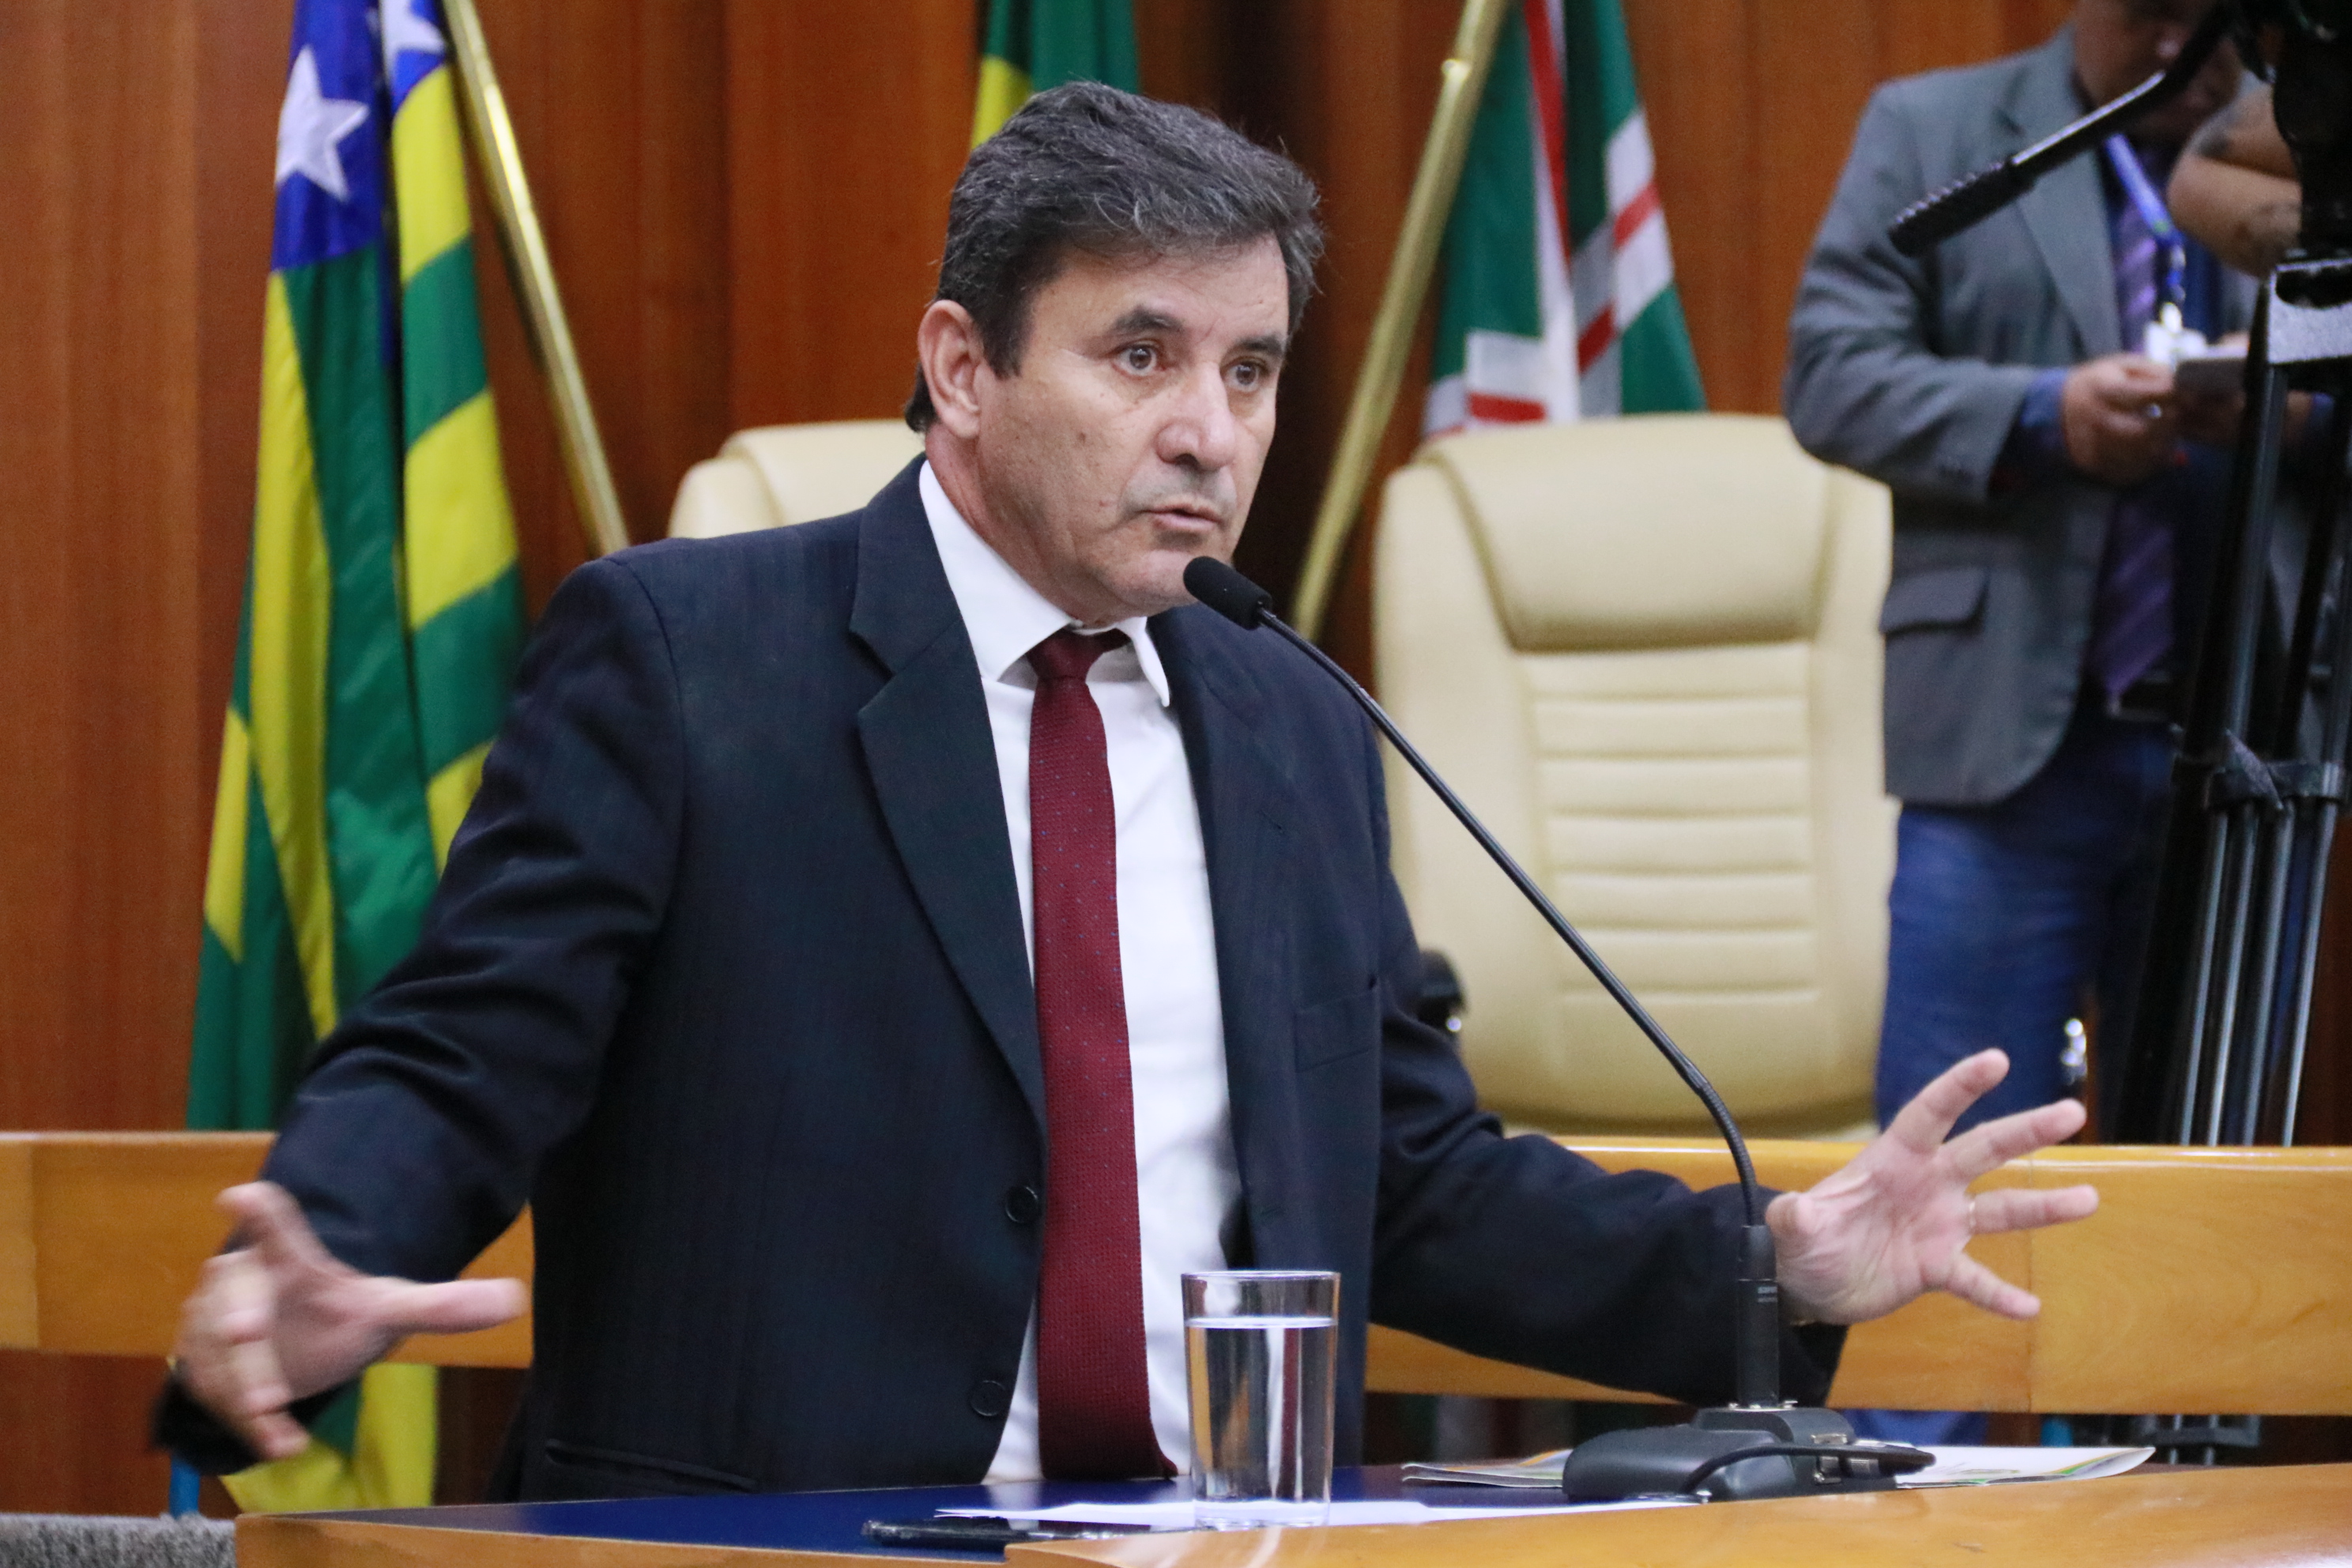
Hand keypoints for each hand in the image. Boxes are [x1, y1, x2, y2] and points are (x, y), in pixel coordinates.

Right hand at [172, 1182, 526, 1459]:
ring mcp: (213, 1332)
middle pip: (236, 1301)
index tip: (241, 1194)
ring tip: (269, 1412)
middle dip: (237, 1319)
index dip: (259, 1211)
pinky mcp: (202, 1374)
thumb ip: (443, 1305)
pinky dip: (248, 1424)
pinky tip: (284, 1443)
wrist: (281, 1354)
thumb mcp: (388, 1310)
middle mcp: (244, 1288)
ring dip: (241, 1385)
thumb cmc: (330, 1317)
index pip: (275, 1229)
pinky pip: (218, 1400)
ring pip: (220, 1359)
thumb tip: (516, 1299)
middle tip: (244, 1334)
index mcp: (288, 1261)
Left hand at [1766, 1050, 2097, 1325]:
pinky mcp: (1938, 1267)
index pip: (1930, 1114)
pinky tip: (2030, 1306)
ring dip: (2042, 1206)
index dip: (1960, 1087)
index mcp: (1893, 1159)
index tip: (1997, 1060)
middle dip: (2025, 1132)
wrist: (1809, 1284)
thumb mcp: (1794, 1230)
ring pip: (1999, 1209)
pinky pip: (1976, 1279)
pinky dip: (2001, 1293)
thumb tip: (1792, 1211)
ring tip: (2088, 1200)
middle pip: (1983, 1150)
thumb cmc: (1804, 1241)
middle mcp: (1926, 1185)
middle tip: (2071, 1113)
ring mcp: (1937, 1225)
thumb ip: (1797, 1219)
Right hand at [2062, 354, 2177, 485]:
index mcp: (2102, 388)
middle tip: (2177, 417)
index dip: (2174, 395)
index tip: (2183, 395)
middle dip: (2169, 425)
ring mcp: (2091, 445)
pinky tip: (2151, 449)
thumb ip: (2156, 373)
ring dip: (2162, 446)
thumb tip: (2187, 389)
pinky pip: (2131, 472)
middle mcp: (2094, 419)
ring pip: (2140, 455)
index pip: (2149, 395)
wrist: (2057, 406)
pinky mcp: (2093, 465)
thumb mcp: (2124, 366)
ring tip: (2166, 433)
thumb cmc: (2100, 382)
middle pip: (2144, 432)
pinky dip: (2148, 463)